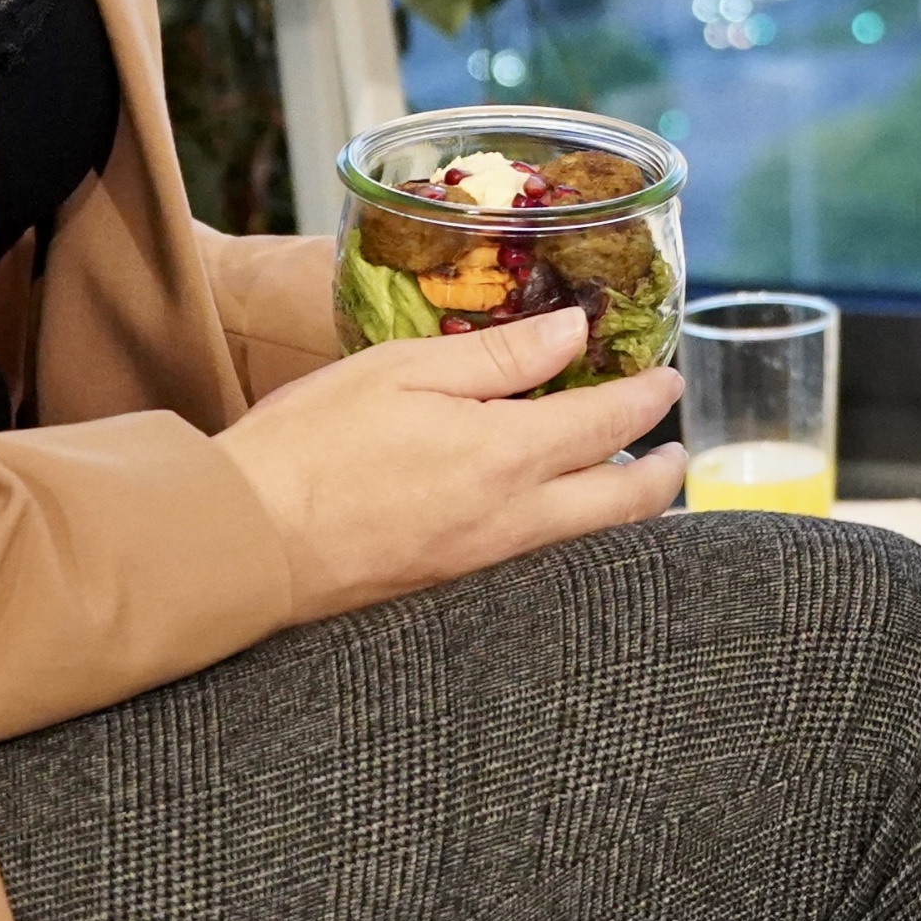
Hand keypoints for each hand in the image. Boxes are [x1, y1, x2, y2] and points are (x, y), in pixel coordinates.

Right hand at [219, 310, 687, 621]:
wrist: (244, 544)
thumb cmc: (311, 444)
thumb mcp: (403, 371)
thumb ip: (498, 356)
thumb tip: (573, 332)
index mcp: (506, 457)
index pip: (608, 423)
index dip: (648, 397)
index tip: (669, 378)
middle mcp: (512, 521)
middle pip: (621, 506)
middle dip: (661, 476)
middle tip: (676, 450)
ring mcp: (483, 564)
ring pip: (584, 543)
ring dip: (620, 511)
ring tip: (628, 480)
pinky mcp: (448, 589)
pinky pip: (537, 564)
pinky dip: (569, 537)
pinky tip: (551, 517)